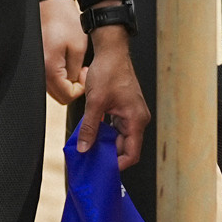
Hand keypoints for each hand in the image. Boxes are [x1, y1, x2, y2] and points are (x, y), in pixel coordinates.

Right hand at [41, 0, 89, 104]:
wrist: (52, 4)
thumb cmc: (64, 21)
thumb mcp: (78, 48)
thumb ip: (76, 72)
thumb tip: (75, 86)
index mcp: (49, 69)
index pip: (66, 96)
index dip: (80, 89)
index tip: (86, 75)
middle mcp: (39, 70)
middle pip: (58, 95)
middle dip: (73, 86)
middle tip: (81, 70)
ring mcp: (37, 67)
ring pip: (54, 87)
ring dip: (66, 80)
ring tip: (74, 62)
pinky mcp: (37, 62)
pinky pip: (49, 77)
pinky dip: (59, 74)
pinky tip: (65, 60)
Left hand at [77, 21, 149, 169]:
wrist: (111, 51)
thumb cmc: (109, 71)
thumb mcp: (95, 102)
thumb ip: (90, 128)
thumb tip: (84, 148)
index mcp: (136, 119)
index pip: (132, 153)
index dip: (118, 165)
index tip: (102, 170)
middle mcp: (137, 118)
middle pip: (125, 147)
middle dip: (108, 155)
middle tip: (90, 160)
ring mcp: (131, 114)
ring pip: (119, 138)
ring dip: (105, 143)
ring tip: (88, 148)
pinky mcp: (124, 109)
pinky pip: (116, 128)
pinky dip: (104, 133)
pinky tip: (91, 135)